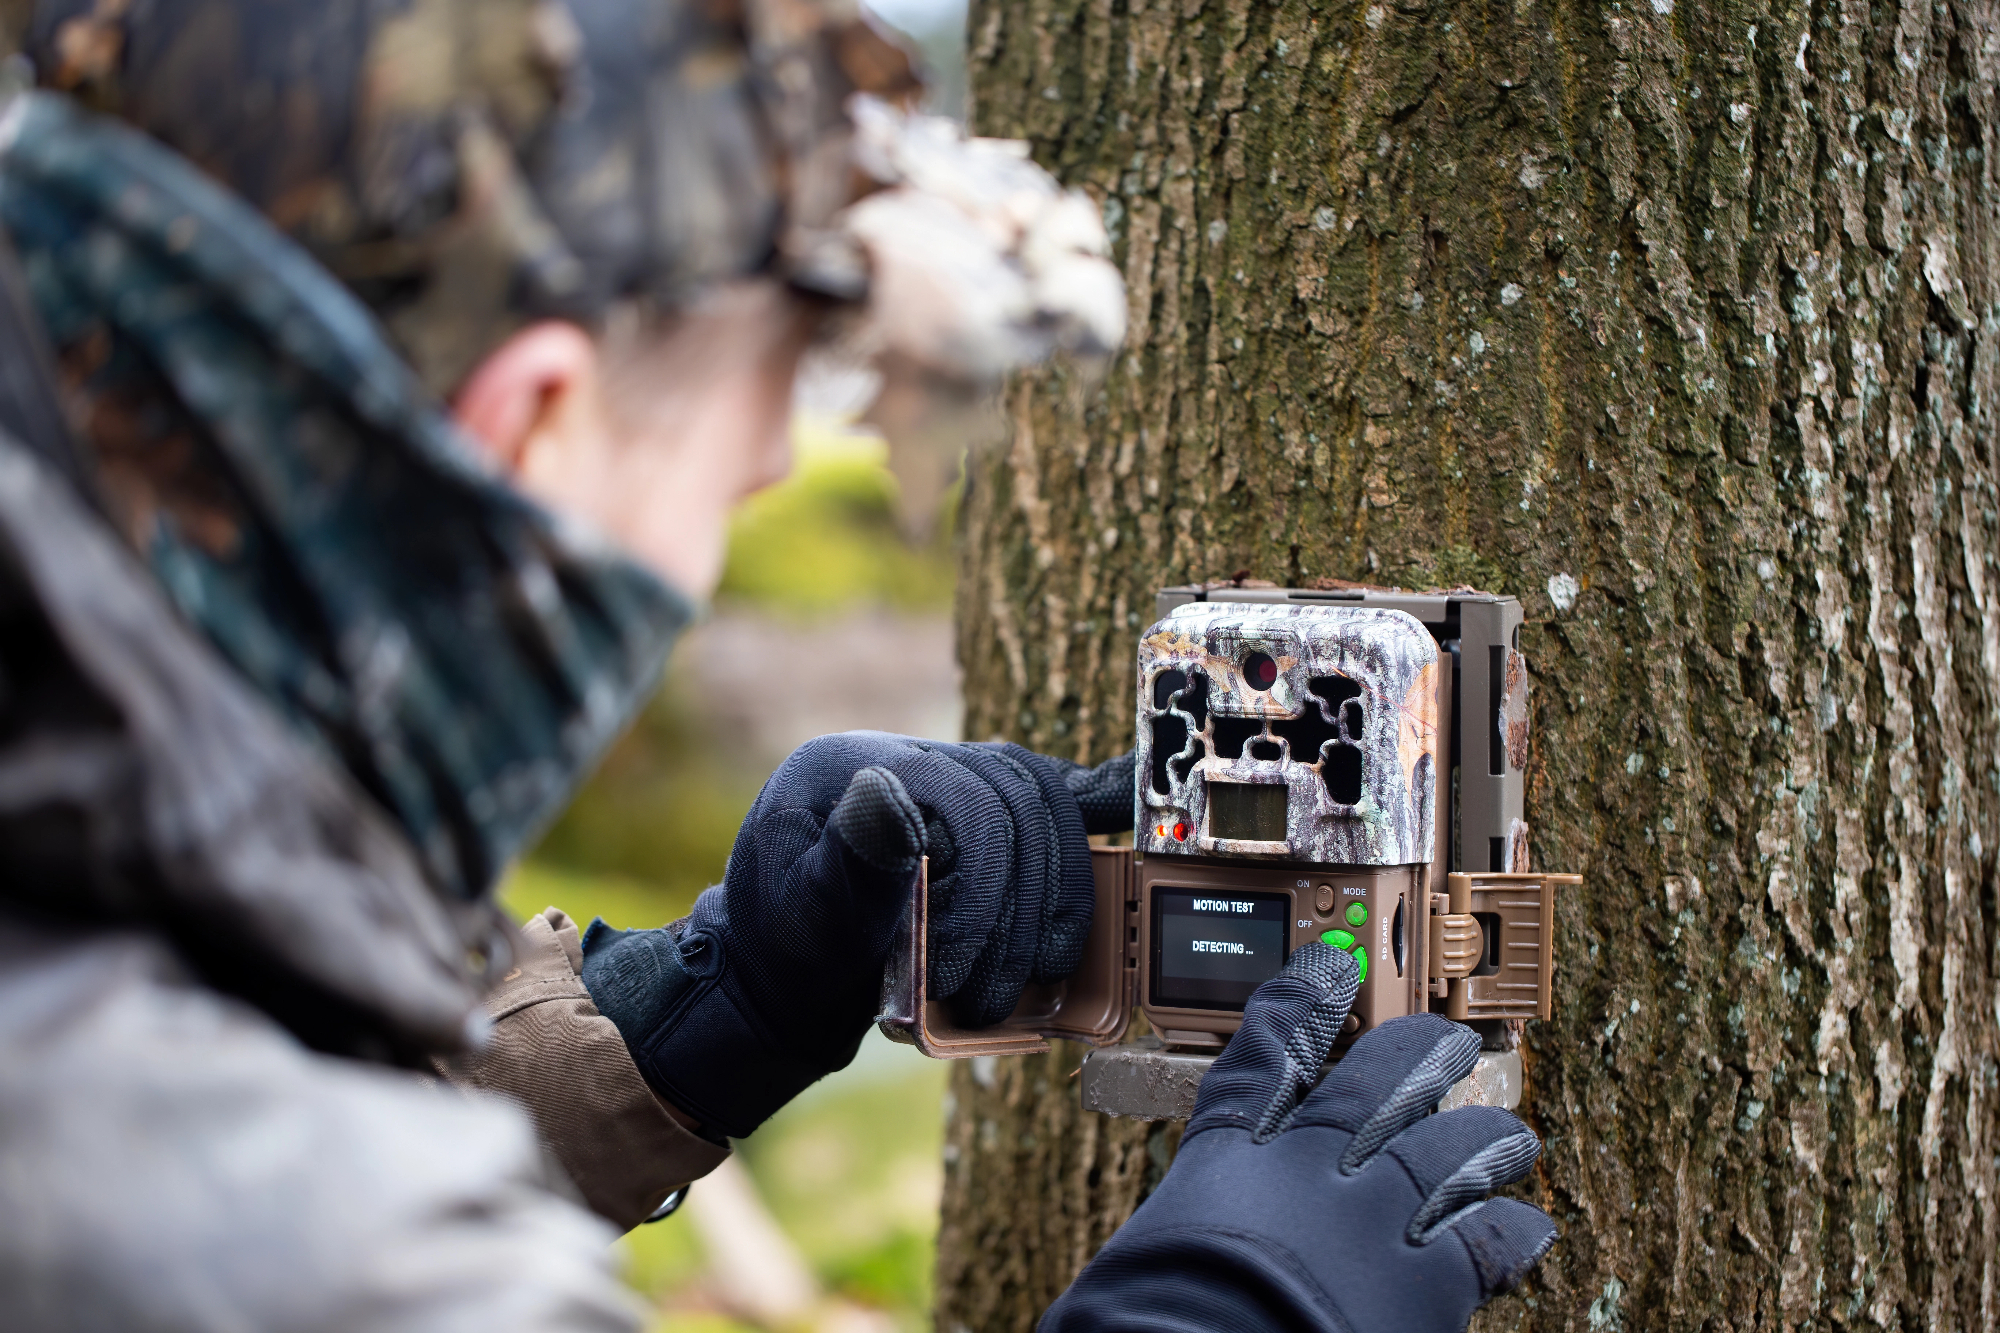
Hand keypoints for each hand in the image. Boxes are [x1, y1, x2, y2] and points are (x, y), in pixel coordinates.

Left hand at [579, 733, 1132, 1137]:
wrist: (782, 978)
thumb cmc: (787, 954)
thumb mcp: (802, 916)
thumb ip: (849, 856)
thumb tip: (890, 789)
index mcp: (855, 764)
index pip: (964, 805)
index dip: (982, 897)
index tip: (958, 979)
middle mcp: (907, 756)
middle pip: (1016, 803)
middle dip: (1018, 912)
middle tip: (989, 998)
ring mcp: (946, 778)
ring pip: (1043, 804)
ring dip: (1055, 896)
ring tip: (1031, 977)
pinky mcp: (975, 812)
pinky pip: (1047, 792)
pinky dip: (1095, 798)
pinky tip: (1125, 809)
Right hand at [1043, 943, 1555, 1332]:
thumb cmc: (1149, 1324)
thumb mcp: (1139, 1262)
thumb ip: (1180, 1236)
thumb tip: (1162, 1270)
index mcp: (1223, 1162)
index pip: (1261, 1057)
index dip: (1297, 1003)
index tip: (1324, 969)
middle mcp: (1305, 1172)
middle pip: (1372, 1085)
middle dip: (1415, 1054)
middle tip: (1445, 1040)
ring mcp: (1372, 1219)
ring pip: (1445, 1149)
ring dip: (1482, 1135)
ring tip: (1508, 1130)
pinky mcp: (1427, 1283)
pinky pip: (1487, 1241)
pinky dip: (1511, 1230)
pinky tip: (1528, 1224)